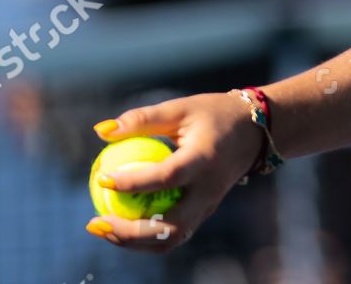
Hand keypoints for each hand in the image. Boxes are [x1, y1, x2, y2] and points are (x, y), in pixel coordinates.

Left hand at [85, 91, 263, 251]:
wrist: (255, 132)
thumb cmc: (212, 115)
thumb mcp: (180, 109)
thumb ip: (142, 119)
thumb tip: (101, 131)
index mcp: (204, 159)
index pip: (167, 177)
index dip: (134, 182)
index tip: (103, 178)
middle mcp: (209, 190)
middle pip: (170, 226)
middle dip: (129, 232)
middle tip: (96, 221)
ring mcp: (209, 206)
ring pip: (171, 238)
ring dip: (134, 242)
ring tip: (103, 228)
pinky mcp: (205, 213)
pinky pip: (175, 234)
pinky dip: (146, 238)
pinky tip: (121, 226)